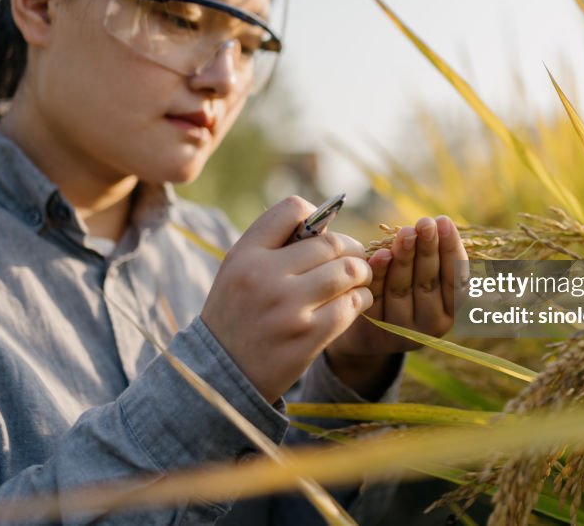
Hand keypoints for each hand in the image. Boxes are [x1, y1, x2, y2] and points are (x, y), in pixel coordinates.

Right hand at [200, 196, 373, 402]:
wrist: (222, 374)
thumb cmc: (237, 315)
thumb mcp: (238, 271)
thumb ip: (272, 245)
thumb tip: (324, 221)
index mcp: (245, 255)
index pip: (293, 210)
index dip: (316, 216)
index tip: (320, 233)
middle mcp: (265, 276)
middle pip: (330, 243)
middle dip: (350, 249)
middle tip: (353, 258)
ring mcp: (288, 308)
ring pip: (347, 272)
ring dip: (361, 273)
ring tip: (358, 279)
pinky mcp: (308, 337)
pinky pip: (351, 305)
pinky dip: (361, 299)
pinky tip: (355, 301)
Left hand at [325, 216, 466, 395]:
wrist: (370, 323)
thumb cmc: (408, 287)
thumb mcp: (428, 277)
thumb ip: (436, 258)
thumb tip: (443, 225)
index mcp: (451, 311)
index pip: (455, 280)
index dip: (450, 250)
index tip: (444, 222)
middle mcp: (430, 324)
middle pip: (428, 283)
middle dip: (427, 249)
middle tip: (425, 222)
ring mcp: (401, 330)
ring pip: (402, 290)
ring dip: (405, 258)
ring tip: (406, 232)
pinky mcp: (374, 329)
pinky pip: (376, 297)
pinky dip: (379, 274)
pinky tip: (381, 254)